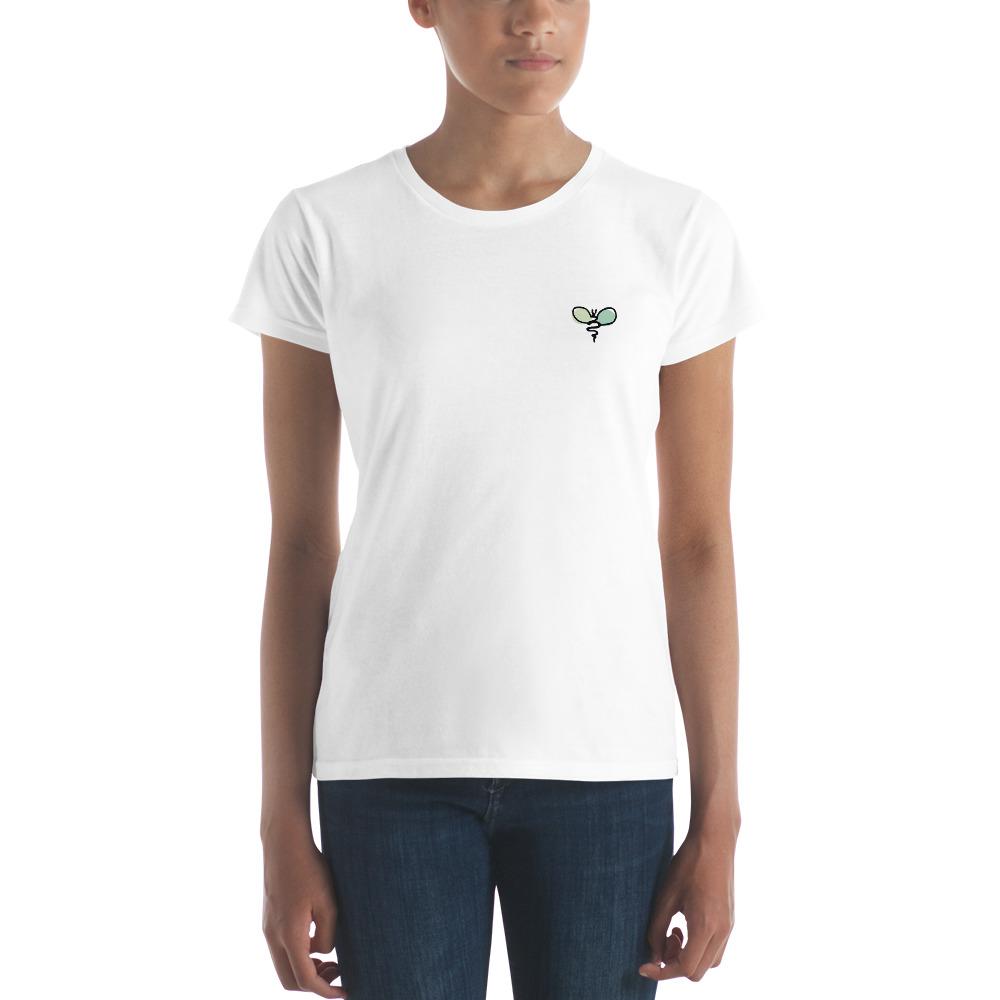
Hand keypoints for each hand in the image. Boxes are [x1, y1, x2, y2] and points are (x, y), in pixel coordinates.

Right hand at [262, 828, 346, 997]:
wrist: (284, 843)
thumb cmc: (310, 868)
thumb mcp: (328, 902)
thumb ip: (327, 934)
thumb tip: (322, 953)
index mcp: (289, 934)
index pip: (305, 978)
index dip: (325, 991)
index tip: (343, 993)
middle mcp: (274, 936)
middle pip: (289, 980)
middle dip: (314, 984)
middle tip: (338, 972)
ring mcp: (268, 928)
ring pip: (284, 966)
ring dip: (305, 969)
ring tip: (330, 959)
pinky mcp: (268, 919)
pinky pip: (281, 950)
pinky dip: (298, 955)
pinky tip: (316, 939)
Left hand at [639, 828, 736, 982]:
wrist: (715, 840)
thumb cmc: (688, 864)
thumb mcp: (665, 897)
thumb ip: (656, 929)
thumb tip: (654, 956)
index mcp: (706, 926)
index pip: (686, 968)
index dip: (663, 971)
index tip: (644, 966)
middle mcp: (722, 931)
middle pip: (698, 971)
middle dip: (676, 963)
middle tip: (663, 938)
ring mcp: (729, 926)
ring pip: (709, 962)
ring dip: (689, 956)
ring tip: (675, 929)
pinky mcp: (730, 920)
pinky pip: (715, 948)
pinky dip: (699, 946)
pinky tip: (687, 923)